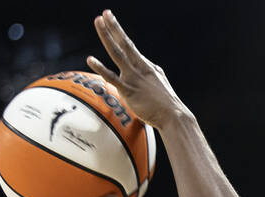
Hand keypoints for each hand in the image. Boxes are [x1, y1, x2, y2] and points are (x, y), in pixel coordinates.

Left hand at [87, 9, 186, 129]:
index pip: (128, 45)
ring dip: (107, 37)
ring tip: (98, 22)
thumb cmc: (165, 103)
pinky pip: (112, 78)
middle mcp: (139, 68)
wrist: (174, 116)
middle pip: (123, 43)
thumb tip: (142, 69)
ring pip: (117, 53)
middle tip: (104, 14)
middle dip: (113, 27)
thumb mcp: (158, 82)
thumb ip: (147, 74)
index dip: (118, 31)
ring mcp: (133, 78)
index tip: (110, 17)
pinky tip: (90, 59)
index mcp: (145, 65)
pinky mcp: (129, 91)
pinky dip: (101, 68)